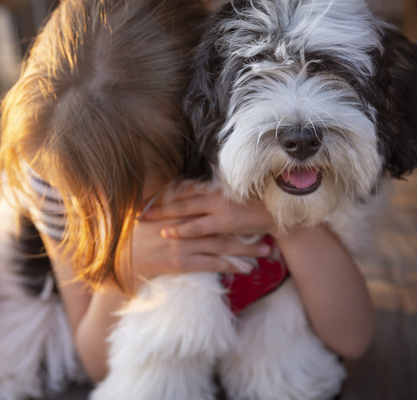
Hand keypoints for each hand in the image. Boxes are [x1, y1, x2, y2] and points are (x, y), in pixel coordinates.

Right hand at [129, 212, 270, 287]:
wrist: (119, 260)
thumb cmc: (133, 237)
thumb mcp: (149, 214)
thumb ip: (169, 205)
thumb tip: (189, 194)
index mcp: (175, 211)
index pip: (208, 207)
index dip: (230, 208)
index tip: (250, 210)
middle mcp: (181, 225)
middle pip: (220, 225)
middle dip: (245, 228)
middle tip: (267, 230)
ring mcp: (181, 243)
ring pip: (220, 244)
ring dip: (244, 249)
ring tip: (264, 252)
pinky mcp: (180, 262)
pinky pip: (210, 263)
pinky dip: (229, 265)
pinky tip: (245, 269)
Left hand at [142, 181, 278, 238]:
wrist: (280, 210)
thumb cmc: (257, 203)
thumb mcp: (234, 194)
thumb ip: (215, 195)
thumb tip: (197, 196)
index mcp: (215, 185)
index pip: (183, 186)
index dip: (163, 191)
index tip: (146, 194)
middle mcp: (213, 192)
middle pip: (177, 196)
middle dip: (156, 202)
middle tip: (136, 205)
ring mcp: (218, 206)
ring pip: (182, 209)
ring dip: (161, 214)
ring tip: (143, 218)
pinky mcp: (224, 221)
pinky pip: (197, 226)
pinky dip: (180, 229)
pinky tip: (166, 232)